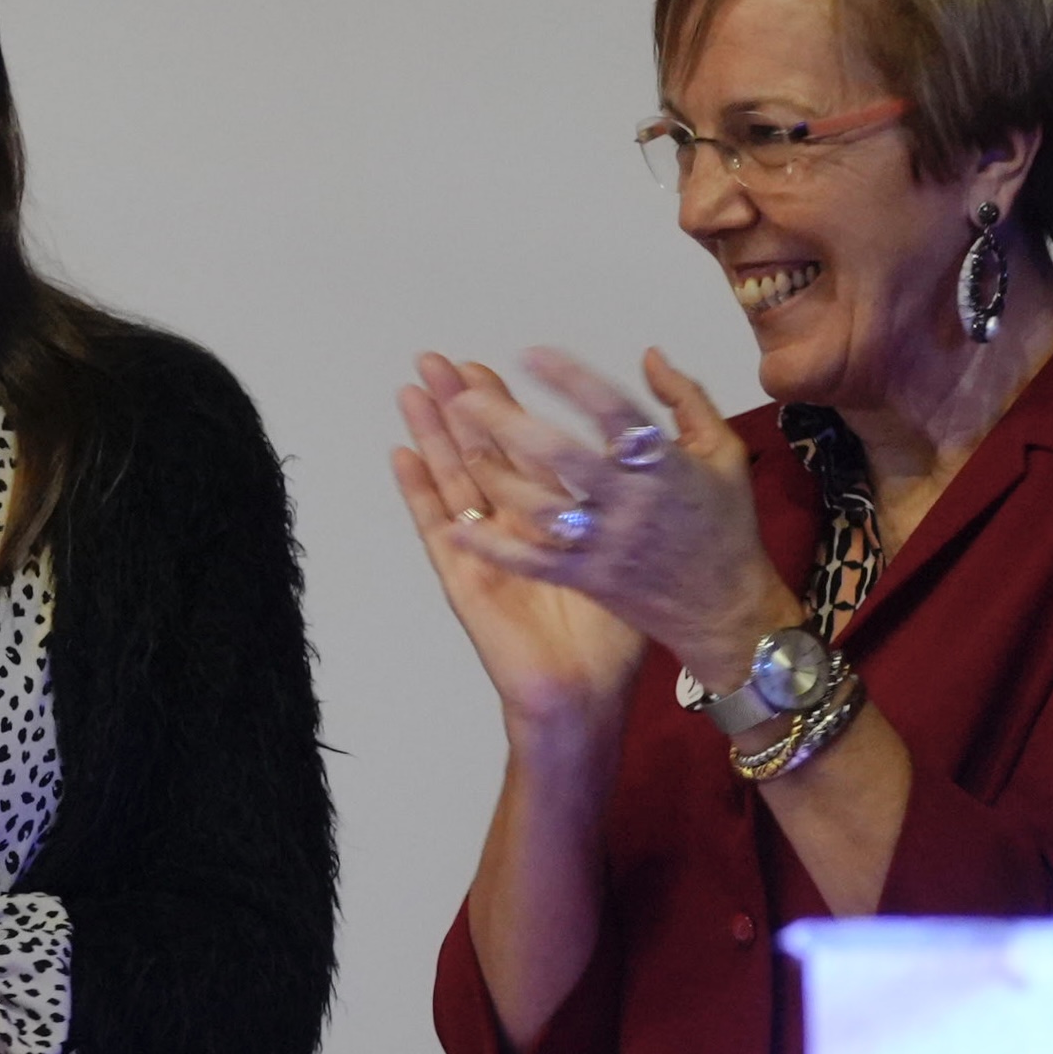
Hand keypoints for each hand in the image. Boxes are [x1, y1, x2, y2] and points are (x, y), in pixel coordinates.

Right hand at [396, 355, 650, 739]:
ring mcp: (482, 550)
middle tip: (437, 358)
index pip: (522, 450)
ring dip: (431, 432)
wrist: (583, 695)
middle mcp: (512, 528)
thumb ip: (638, 507)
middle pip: (478, 452)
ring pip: (452, 478)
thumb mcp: (635, 561)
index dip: (505, 407)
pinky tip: (401, 454)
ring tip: (411, 389)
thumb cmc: (610, 641)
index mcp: (552, 520)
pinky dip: (417, 491)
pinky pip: (438, 527)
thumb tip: (652, 458)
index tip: (490, 364)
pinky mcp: (466, 577)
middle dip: (459, 405)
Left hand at [432, 346, 802, 689]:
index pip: (612, 411)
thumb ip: (686, 399)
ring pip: (538, 507)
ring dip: (494, 476)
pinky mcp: (590, 581)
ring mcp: (607, 545)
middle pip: (560, 456)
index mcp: (665, 465)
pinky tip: (457, 526)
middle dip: (508, 424)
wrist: (727, 610)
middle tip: (464, 396)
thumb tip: (648, 354)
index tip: (528, 354)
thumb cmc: (724, 523)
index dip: (570, 379)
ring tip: (460, 447)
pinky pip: (534, 563)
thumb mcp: (723, 452)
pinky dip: (493, 547)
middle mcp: (631, 503)